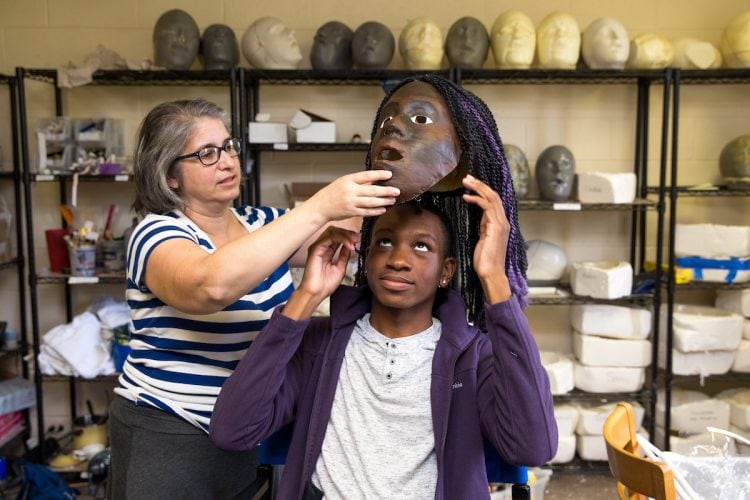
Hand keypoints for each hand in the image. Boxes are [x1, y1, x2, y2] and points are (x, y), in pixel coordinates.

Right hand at [298, 227, 359, 301]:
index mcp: (327, 251)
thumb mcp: (340, 268)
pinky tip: (349, 245)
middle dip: (348, 233)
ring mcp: (318, 247)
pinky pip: (329, 238)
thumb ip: (344, 256)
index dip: (348, 236)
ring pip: (332, 232)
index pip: (337, 237)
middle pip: (334, 231)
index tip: (358, 239)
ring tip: (354, 240)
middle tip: (357, 237)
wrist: (316, 293)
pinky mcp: (315, 249)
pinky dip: (341, 239)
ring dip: (345, 234)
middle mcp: (321, 247)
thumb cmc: (325, 284)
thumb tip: (350, 246)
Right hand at [307, 170, 399, 221]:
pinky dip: (376, 211)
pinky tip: (383, 209)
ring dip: (384, 201)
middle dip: (386, 191)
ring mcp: (351, 202)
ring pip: (371, 202)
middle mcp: (350, 191)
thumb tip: (375, 180)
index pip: (366, 176)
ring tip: (393, 200)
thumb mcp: (344, 182)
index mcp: (348, 180)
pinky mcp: (351, 212)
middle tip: (397, 190)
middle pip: (372, 191)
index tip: (389, 175)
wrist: (321, 206)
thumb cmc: (333, 193)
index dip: (379, 175)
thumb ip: (359, 182)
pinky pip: (366, 212)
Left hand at [462, 175, 511, 301]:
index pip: (494, 201)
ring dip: (478, 188)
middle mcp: (503, 222)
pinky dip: (476, 199)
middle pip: (494, 195)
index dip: (483, 190)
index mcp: (501, 224)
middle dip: (480, 184)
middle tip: (467, 177)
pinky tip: (466, 197)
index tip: (471, 184)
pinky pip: (487, 207)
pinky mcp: (495, 227)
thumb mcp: (483, 240)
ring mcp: (501, 224)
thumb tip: (480, 219)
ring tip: (466, 181)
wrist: (491, 274)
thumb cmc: (485, 261)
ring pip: (491, 198)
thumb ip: (484, 228)